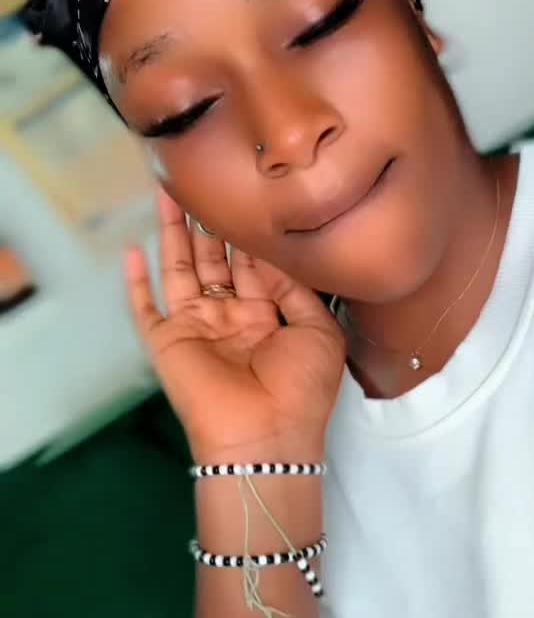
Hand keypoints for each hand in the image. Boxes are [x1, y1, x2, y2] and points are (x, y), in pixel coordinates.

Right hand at [124, 189, 346, 463]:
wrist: (267, 436)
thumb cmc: (302, 390)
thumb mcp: (319, 331)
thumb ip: (297, 288)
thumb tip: (273, 255)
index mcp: (267, 316)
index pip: (254, 264)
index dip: (249, 233)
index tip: (248, 197)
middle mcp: (230, 317)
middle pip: (214, 259)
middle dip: (209, 223)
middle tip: (203, 182)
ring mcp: (197, 328)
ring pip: (180, 270)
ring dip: (173, 234)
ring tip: (169, 194)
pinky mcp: (167, 342)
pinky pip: (144, 307)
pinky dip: (135, 281)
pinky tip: (130, 250)